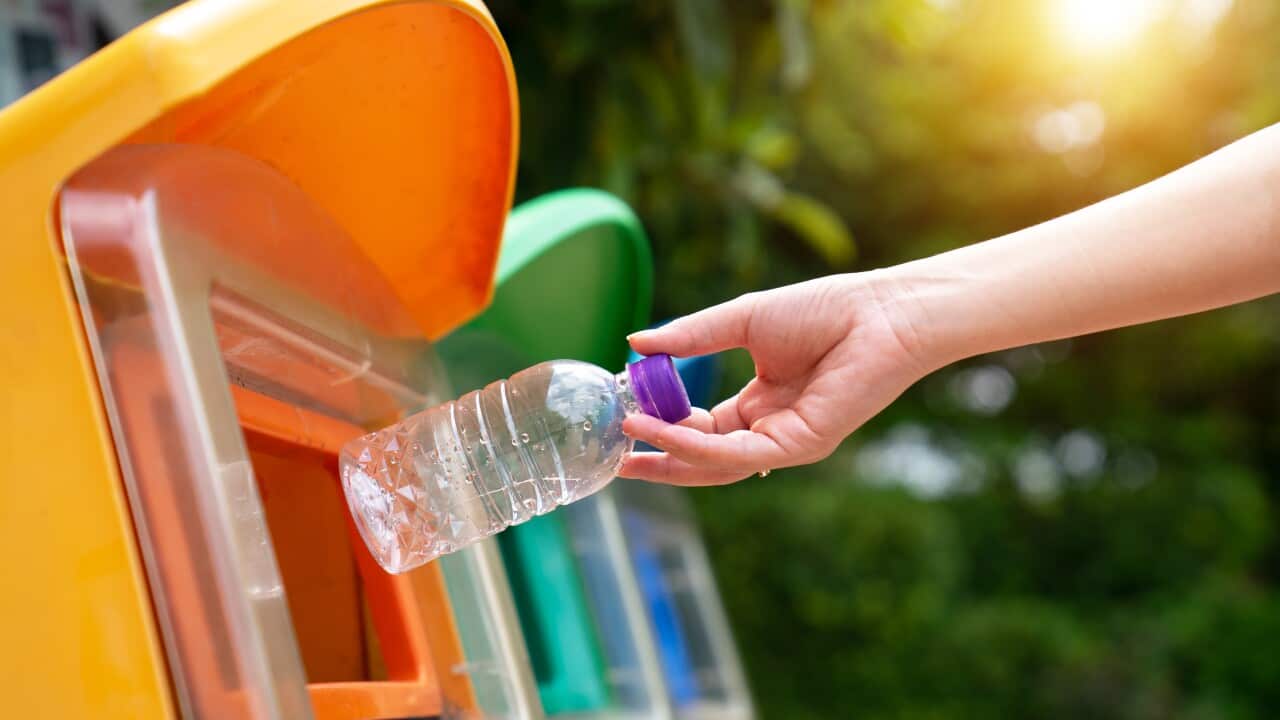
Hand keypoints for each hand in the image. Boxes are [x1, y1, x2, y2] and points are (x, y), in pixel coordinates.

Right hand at [619, 272, 939, 484]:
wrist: (880, 310)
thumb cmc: (824, 309)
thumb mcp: (741, 321)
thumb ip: (689, 337)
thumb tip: (634, 344)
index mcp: (759, 405)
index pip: (701, 431)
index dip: (662, 427)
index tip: (625, 415)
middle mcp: (770, 430)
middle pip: (703, 459)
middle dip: (659, 460)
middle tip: (616, 458)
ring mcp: (785, 442)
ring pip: (716, 464)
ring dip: (669, 453)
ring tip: (628, 438)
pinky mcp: (801, 445)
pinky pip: (737, 455)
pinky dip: (696, 446)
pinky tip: (662, 430)